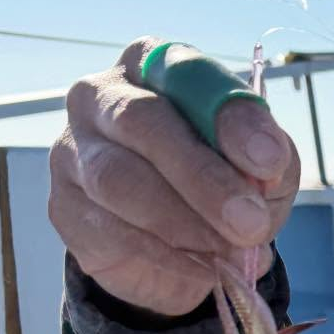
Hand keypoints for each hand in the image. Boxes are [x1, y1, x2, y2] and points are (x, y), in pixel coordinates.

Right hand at [49, 37, 300, 314]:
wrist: (178, 246)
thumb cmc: (220, 180)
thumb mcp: (261, 164)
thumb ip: (268, 156)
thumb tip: (266, 166)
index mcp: (155, 64)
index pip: (186, 72)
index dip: (229, 117)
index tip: (269, 162)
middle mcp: (102, 96)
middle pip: (142, 121)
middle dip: (202, 177)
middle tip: (249, 222)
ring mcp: (73, 150)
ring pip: (118, 180)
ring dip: (182, 222)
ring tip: (230, 251)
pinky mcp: (63, 206)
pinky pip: (110, 230)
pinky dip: (165, 256)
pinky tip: (203, 269)